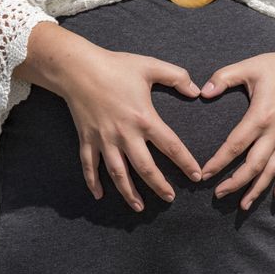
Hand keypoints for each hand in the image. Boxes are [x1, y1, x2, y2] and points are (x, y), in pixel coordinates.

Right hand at [15, 22, 202, 211]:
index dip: (185, 162)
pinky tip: (100, 195)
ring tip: (139, 207)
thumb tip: (197, 90)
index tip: (196, 176)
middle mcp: (125, 134)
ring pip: (118, 173)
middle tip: (170, 198)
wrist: (77, 67)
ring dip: (129, 192)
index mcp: (144, 118)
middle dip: (159, 186)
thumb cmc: (116, 66)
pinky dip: (93, 182)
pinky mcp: (87, 139)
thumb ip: (177, 77)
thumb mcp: (150, 66)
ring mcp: (104, 139)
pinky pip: (89, 165)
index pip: (171, 146)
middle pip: (145, 168)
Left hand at [199, 20, 274, 210]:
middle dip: (235, 183)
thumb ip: (223, 78)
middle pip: (253, 165)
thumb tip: (202, 92)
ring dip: (257, 189)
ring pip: (272, 170)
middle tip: (218, 194)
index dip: (218, 162)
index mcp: (260, 115)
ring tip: (243, 205)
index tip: (204, 174)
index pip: (235, 145)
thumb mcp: (249, 66)